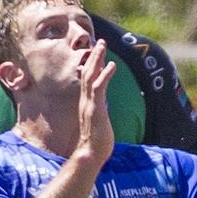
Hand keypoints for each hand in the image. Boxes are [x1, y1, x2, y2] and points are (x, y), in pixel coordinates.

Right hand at [74, 40, 114, 168]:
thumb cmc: (96, 143)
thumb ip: (99, 114)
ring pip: (91, 76)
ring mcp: (89, 104)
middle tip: (100, 42)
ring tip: (102, 45)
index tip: (98, 55)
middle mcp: (86, 101)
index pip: (88, 80)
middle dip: (94, 57)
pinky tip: (111, 65)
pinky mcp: (95, 109)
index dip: (93, 66)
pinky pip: (99, 88)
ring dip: (97, 60)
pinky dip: (104, 75)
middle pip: (88, 73)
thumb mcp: (99, 124)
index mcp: (87, 104)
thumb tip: (103, 108)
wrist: (90, 155)